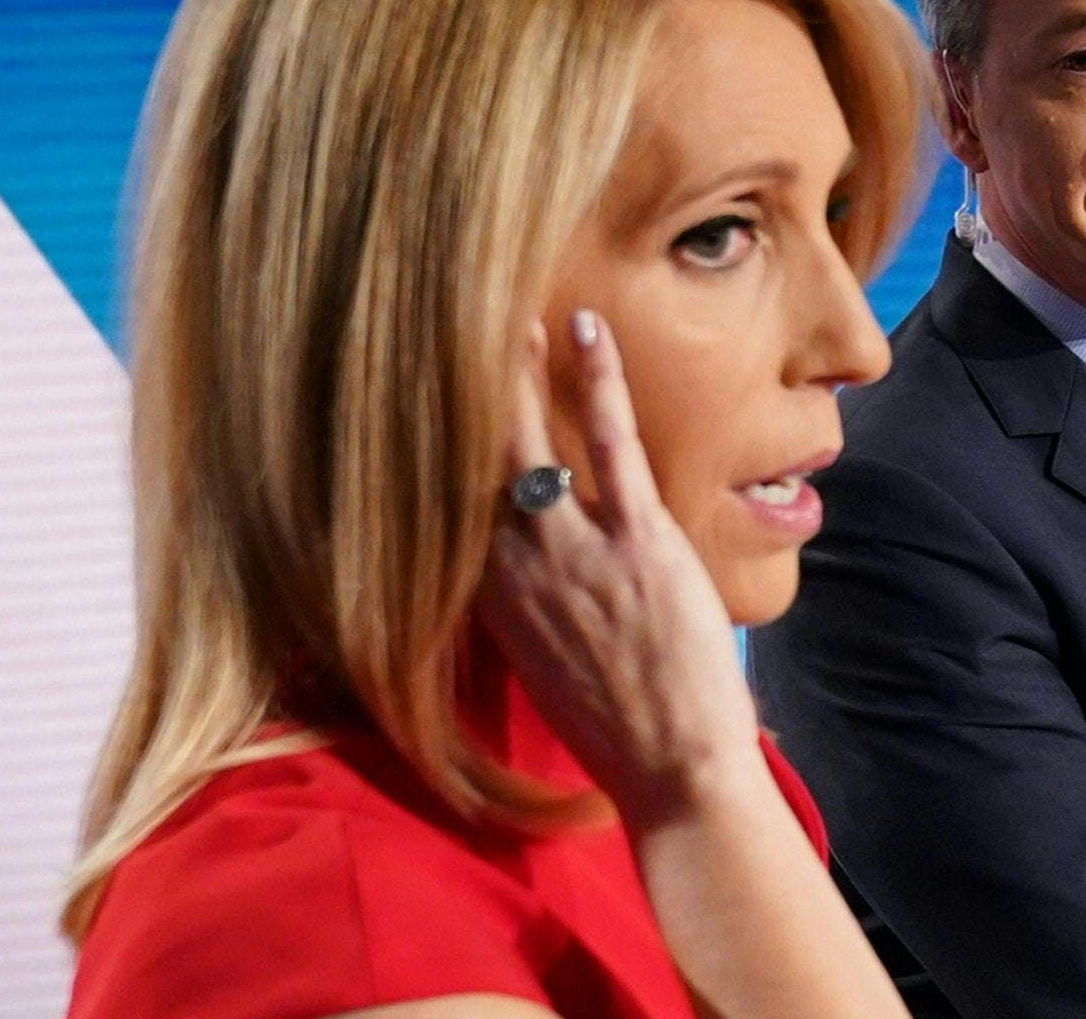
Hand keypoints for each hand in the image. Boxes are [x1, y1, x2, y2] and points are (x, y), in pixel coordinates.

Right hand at [479, 310, 762, 827]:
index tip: (414, 400)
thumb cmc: (616, 725)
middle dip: (460, 395)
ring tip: (511, 315)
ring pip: (529, 440)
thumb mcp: (542, 665)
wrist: (671, 769)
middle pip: (471, 461)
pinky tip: (589, 330)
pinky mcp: (635, 539)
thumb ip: (526, 605)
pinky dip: (599, 381)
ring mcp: (571, 548)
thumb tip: (525, 566)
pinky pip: (609, 442)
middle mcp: (512, 566)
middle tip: (446, 328)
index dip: (430, 449)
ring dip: (519, 371)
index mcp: (488, 597)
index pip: (445, 504)